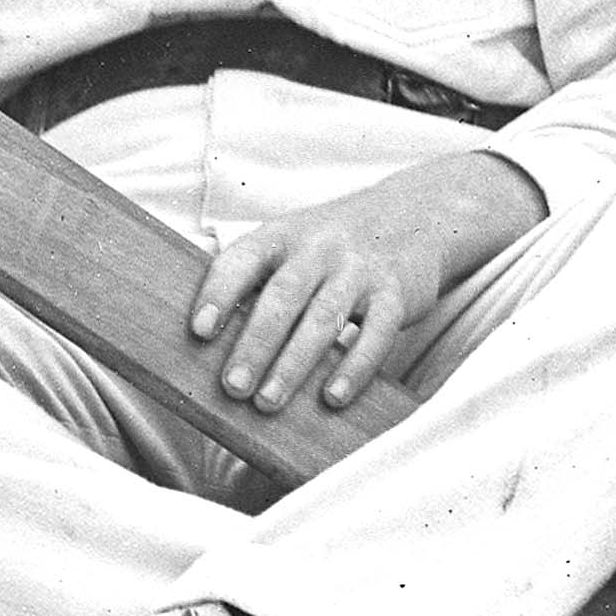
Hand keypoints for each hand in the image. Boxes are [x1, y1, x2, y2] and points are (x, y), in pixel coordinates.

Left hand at [188, 152, 541, 416]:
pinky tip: (332, 397)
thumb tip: (203, 343)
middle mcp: (319, 248)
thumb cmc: (332, 245)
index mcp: (282, 235)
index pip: (242, 260)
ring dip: (293, 364)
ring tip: (268, 401)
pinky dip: (354, 367)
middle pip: (282, 296)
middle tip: (232, 387)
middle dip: (255, 344)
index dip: (219, 294)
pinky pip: (375, 333)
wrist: (416, 213)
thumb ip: (256, 280)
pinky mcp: (396, 293)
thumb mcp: (291, 244)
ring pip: (323, 318)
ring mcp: (359, 269)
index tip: (199, 331)